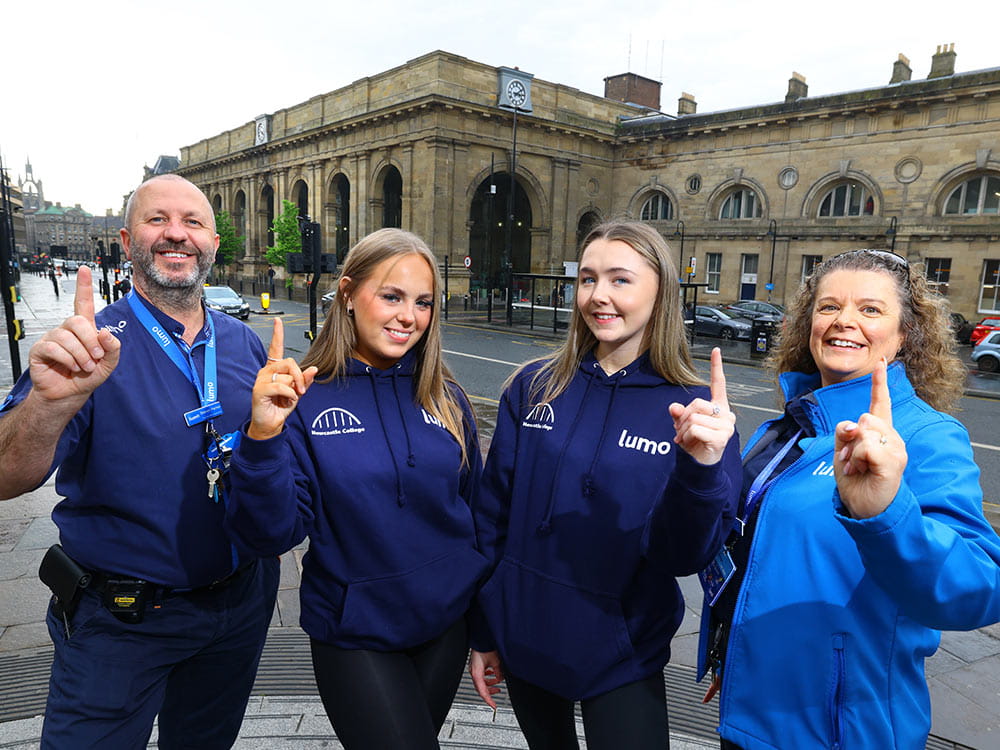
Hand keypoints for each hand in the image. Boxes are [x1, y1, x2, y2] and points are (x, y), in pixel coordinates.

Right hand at [27, 266, 119, 402]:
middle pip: (77, 321)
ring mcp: (52, 338)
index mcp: (85, 329)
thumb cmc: (88, 377)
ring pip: (66, 336)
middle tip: (95, 357)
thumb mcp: (108, 364)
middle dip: (90, 341)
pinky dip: (67, 359)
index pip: (83, 303)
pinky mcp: (40, 349)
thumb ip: (113, 348)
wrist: (69, 395)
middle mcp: (67, 330)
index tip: (84, 270)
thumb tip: (105, 332)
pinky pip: (53, 347)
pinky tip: (71, 367)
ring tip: (84, 366)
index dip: (84, 286)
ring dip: (80, 354)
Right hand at [247, 318, 316, 439]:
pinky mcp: (259, 389)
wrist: (271, 423)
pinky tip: (286, 400)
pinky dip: (289, 395)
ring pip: (286, 376)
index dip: (277, 334)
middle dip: (300, 377)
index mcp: (274, 369)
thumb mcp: (297, 392)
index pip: (276, 348)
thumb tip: (313, 368)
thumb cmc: (281, 406)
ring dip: (294, 389)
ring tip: (289, 398)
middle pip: (289, 362)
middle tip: (301, 390)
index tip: (278, 321)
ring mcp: (261, 379)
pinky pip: (281, 386)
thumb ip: (305, 380)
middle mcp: (266, 371)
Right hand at [469, 649, 503, 709]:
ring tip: (498, 681)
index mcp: (476, 673)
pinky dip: (488, 675)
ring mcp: (474, 668)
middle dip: (490, 691)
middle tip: (498, 692)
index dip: (488, 700)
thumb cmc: (485, 647)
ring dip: (490, 682)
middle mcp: (474, 672)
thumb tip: (501, 678)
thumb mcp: (496, 662)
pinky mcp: (476, 664)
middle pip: (481, 687)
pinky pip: (482, 674)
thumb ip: (499, 672)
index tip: (493, 706)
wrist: (481, 638)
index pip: (482, 692)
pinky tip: (493, 672)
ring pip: (482, 681)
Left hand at [668, 347, 734, 465]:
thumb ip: (679, 413)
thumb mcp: (683, 424)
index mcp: (718, 407)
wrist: (700, 464)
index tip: (716, 350)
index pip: (719, 384)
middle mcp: (725, 414)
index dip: (717, 367)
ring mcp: (726, 426)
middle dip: (684, 417)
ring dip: (683, 430)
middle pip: (697, 403)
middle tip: (683, 430)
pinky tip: (690, 443)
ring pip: (693, 418)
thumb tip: (674, 407)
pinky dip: (686, 436)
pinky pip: (695, 429)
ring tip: (686, 438)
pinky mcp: (721, 438)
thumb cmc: (695, 442)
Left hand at [834, 358, 906, 518]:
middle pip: (864, 417)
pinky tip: (862, 470)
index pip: (880, 404)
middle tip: (852, 461)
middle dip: (849, 439)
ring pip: (865, 430)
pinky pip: (867, 446)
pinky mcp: (894, 461)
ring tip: (858, 467)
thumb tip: (853, 424)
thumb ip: (844, 434)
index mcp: (879, 433)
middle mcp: (891, 437)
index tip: (880, 362)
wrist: (865, 508)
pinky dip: (857, 459)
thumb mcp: (842, 453)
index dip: (879, 383)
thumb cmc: (856, 481)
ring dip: (852, 451)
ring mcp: (896, 448)